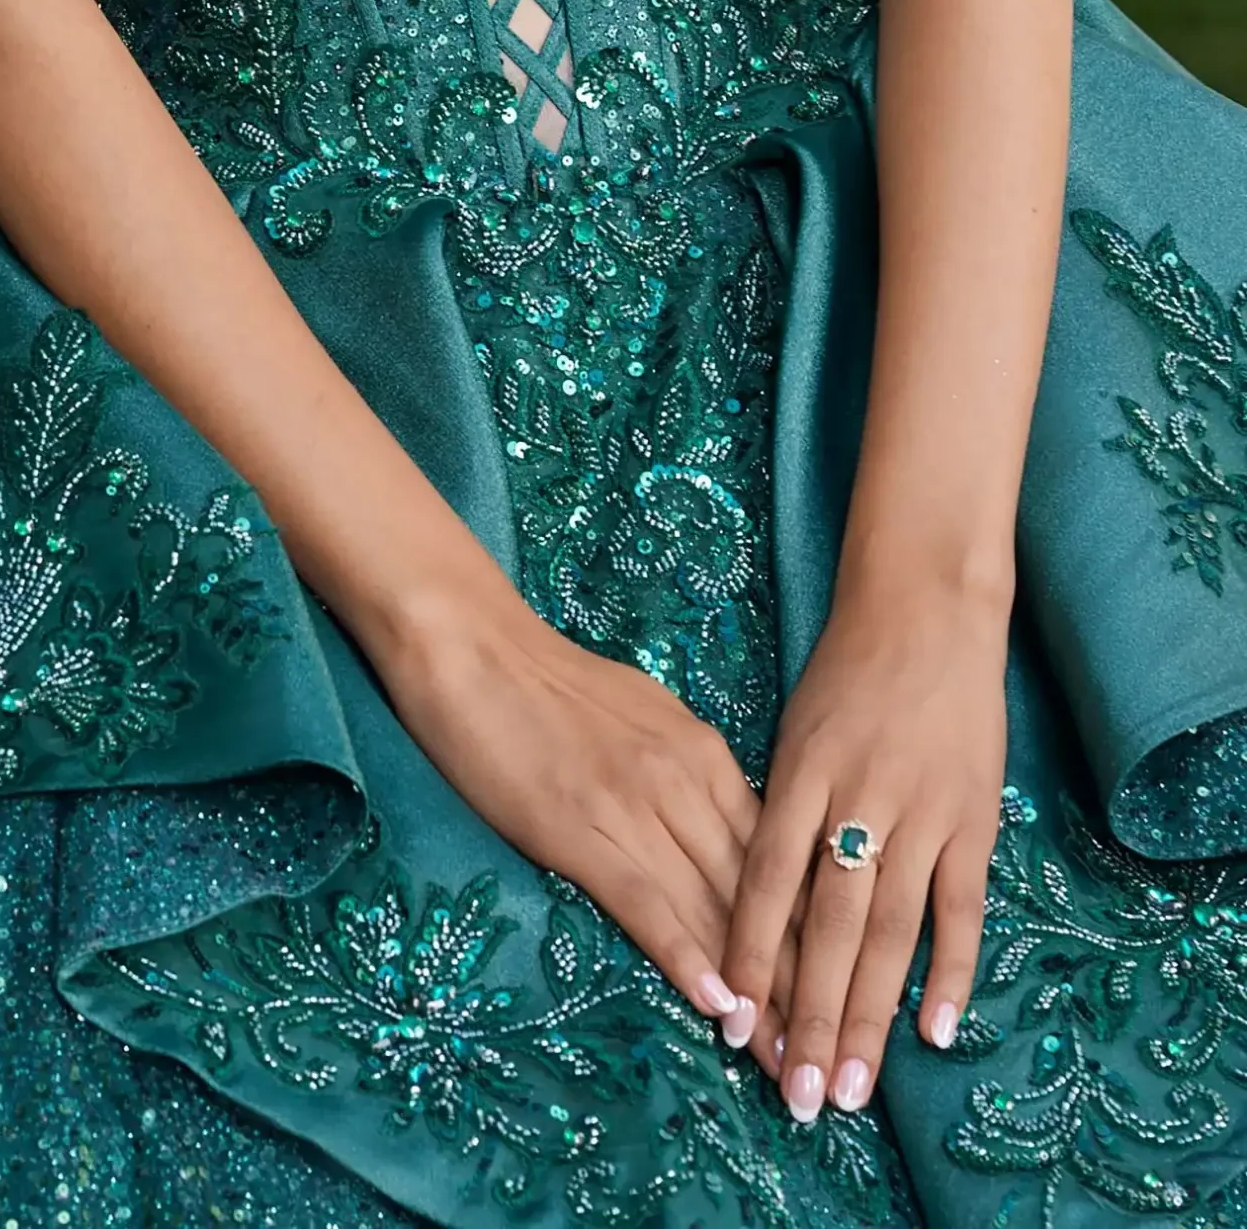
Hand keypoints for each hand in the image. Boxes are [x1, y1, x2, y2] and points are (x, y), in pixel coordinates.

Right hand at [377, 589, 794, 1073]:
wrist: (471, 646)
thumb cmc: (545, 681)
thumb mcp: (641, 717)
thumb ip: (684, 772)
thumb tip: (717, 823)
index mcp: (704, 754)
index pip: (777, 860)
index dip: (810, 938)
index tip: (837, 1000)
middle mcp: (685, 782)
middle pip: (760, 898)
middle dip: (798, 985)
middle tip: (827, 1059)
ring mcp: (635, 806)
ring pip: (715, 911)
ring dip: (757, 995)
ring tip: (789, 1064)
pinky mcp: (580, 830)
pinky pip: (647, 903)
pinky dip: (687, 958)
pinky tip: (718, 1008)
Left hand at [722, 578, 1007, 1121]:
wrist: (927, 611)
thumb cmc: (848, 672)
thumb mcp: (794, 731)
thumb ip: (780, 810)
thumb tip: (752, 897)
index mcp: (800, 774)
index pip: (765, 881)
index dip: (748, 954)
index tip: (731, 1024)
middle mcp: (857, 799)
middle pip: (826, 923)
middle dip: (808, 1014)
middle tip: (796, 1095)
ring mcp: (920, 811)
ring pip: (888, 929)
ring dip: (869, 1013)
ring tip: (852, 1085)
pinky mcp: (973, 818)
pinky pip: (960, 906)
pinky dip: (950, 970)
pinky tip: (933, 1029)